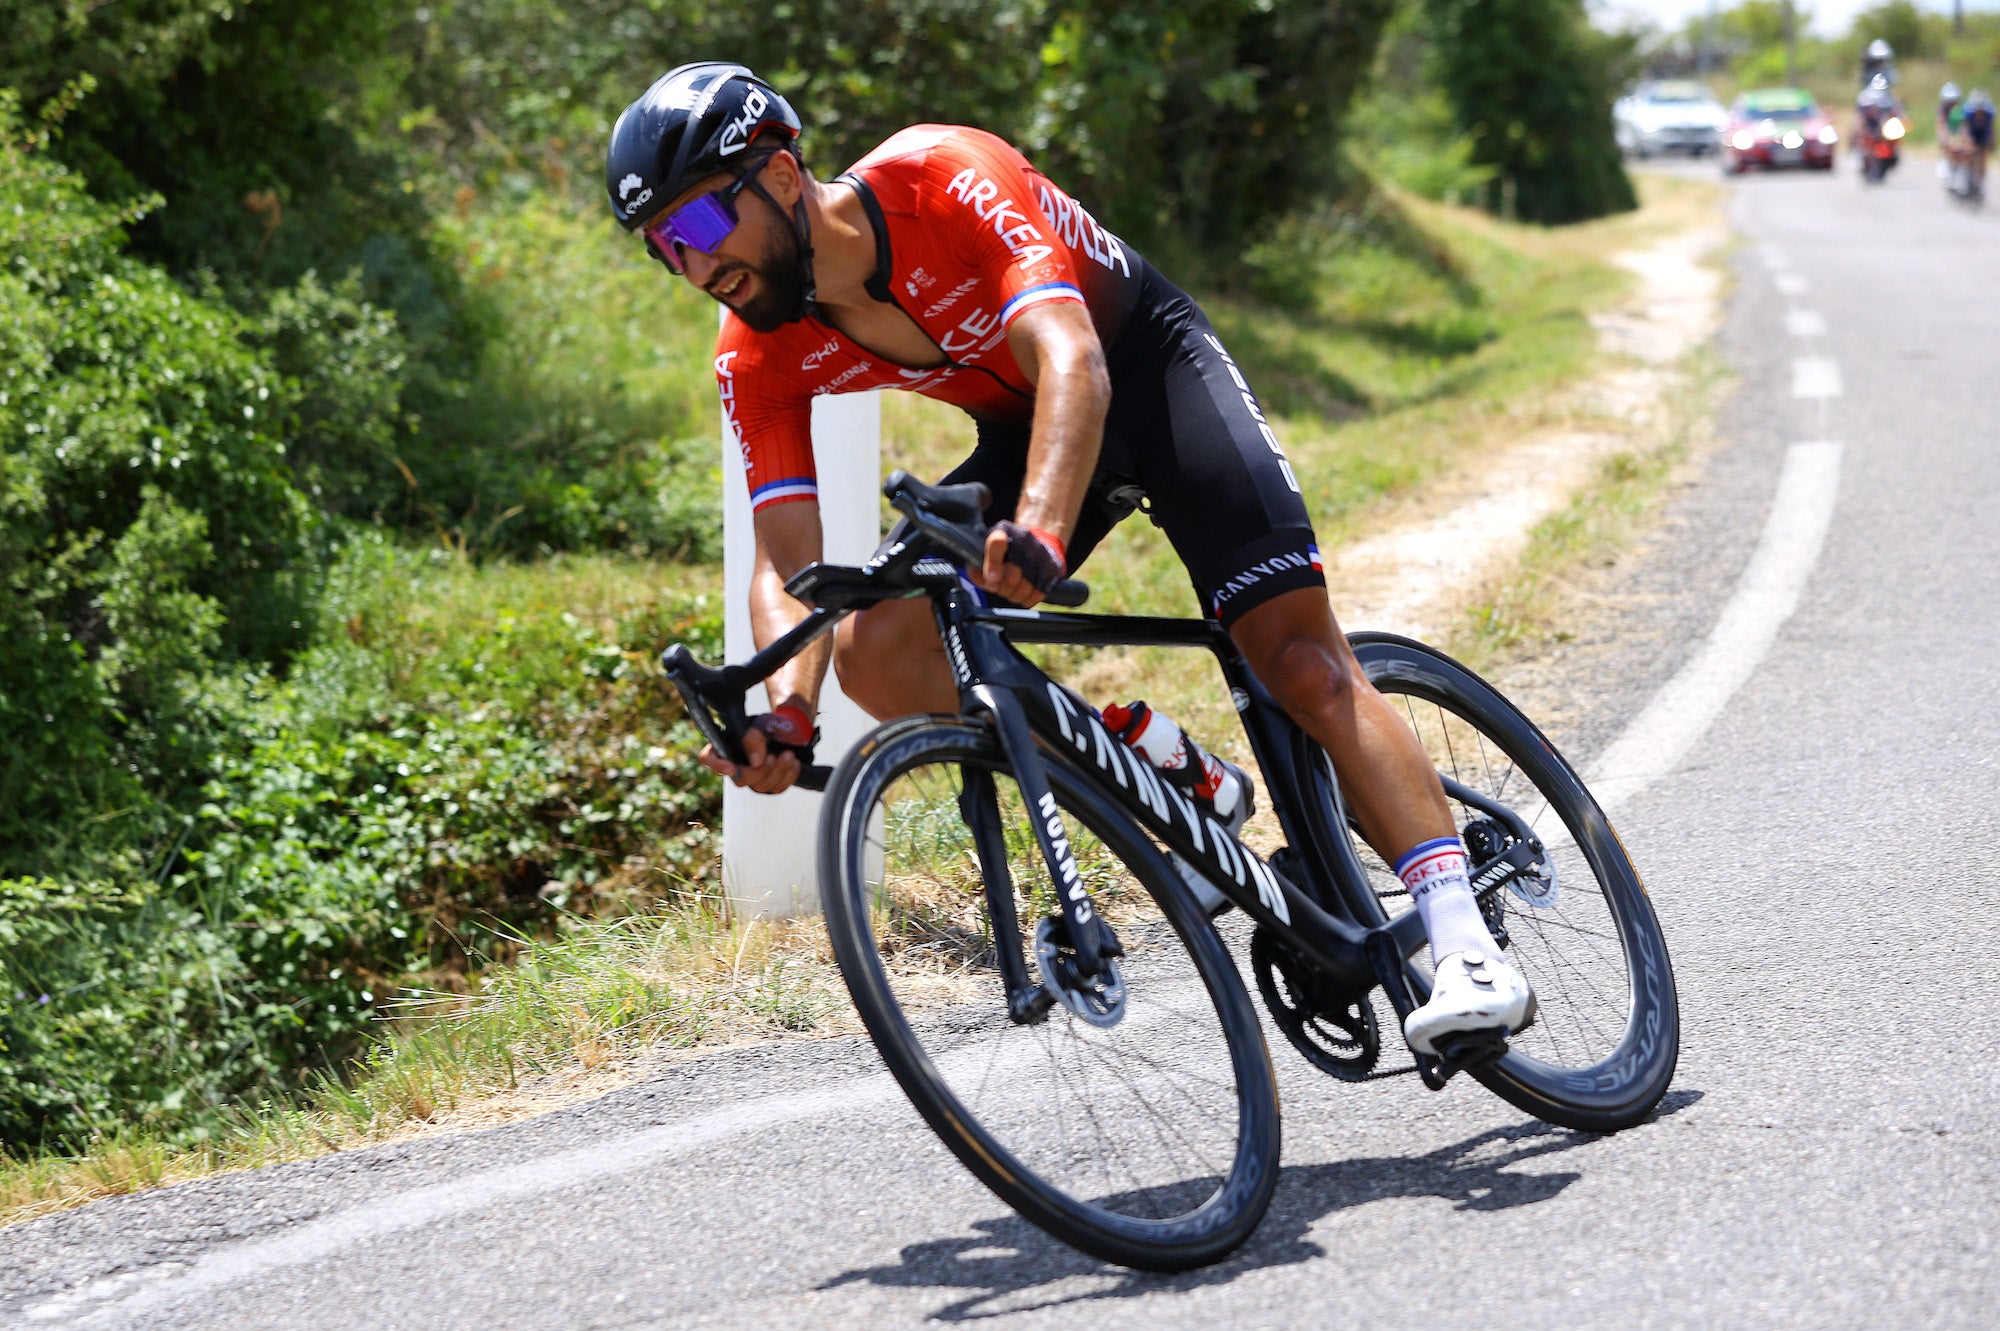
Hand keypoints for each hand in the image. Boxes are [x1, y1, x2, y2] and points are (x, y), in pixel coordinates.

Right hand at [697, 704, 811, 793]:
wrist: (792, 731)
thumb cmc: (771, 726)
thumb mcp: (762, 724)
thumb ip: (754, 739)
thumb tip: (755, 763)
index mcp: (726, 746)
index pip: (708, 758)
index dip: (716, 765)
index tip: (731, 768)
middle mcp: (735, 765)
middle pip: (739, 780)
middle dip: (760, 771)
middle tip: (773, 756)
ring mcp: (752, 778)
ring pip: (760, 787)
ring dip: (778, 771)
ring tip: (789, 755)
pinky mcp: (768, 786)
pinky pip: (776, 789)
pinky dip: (788, 776)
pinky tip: (793, 763)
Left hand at [974, 521, 1065, 607]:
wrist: (1037, 541)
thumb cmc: (1005, 553)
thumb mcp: (984, 555)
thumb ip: (977, 569)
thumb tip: (987, 581)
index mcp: (1002, 531)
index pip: (996, 543)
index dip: (994, 564)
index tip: (991, 579)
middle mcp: (1024, 537)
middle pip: (1012, 575)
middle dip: (1003, 588)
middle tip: (1000, 588)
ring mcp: (1040, 551)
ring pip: (1026, 586)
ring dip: (1016, 595)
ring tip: (1012, 591)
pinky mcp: (1053, 565)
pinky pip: (1040, 591)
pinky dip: (1030, 598)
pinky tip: (1024, 595)